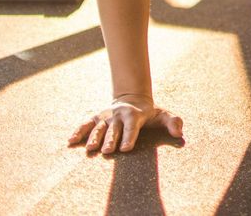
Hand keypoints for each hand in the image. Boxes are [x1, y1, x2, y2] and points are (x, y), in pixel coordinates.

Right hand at [69, 93, 183, 153]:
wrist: (132, 98)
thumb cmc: (149, 112)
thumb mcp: (162, 115)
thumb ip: (173, 122)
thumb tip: (180, 134)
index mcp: (135, 115)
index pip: (132, 127)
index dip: (129, 137)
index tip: (126, 148)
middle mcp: (119, 115)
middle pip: (114, 129)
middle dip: (111, 139)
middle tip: (108, 151)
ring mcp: (106, 117)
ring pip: (99, 127)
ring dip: (94, 137)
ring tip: (90, 149)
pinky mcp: (96, 118)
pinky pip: (86, 124)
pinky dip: (78, 131)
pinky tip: (70, 141)